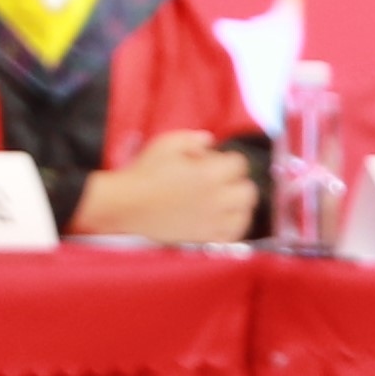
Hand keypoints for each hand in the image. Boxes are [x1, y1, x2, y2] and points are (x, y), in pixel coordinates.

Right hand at [74, 142, 260, 245]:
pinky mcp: (204, 237)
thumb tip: (210, 142)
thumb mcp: (166, 143)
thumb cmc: (144, 172)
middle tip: (226, 180)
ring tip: (229, 201)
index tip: (218, 160)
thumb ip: (193, 139)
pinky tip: (224, 219)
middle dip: (239, 182)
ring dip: (240, 205)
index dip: (229, 159)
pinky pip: (232, 235)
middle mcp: (216, 198)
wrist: (126, 205)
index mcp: (209, 173)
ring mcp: (211, 220)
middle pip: (248, 191)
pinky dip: (233, 227)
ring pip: (245, 215)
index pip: (239, 163)